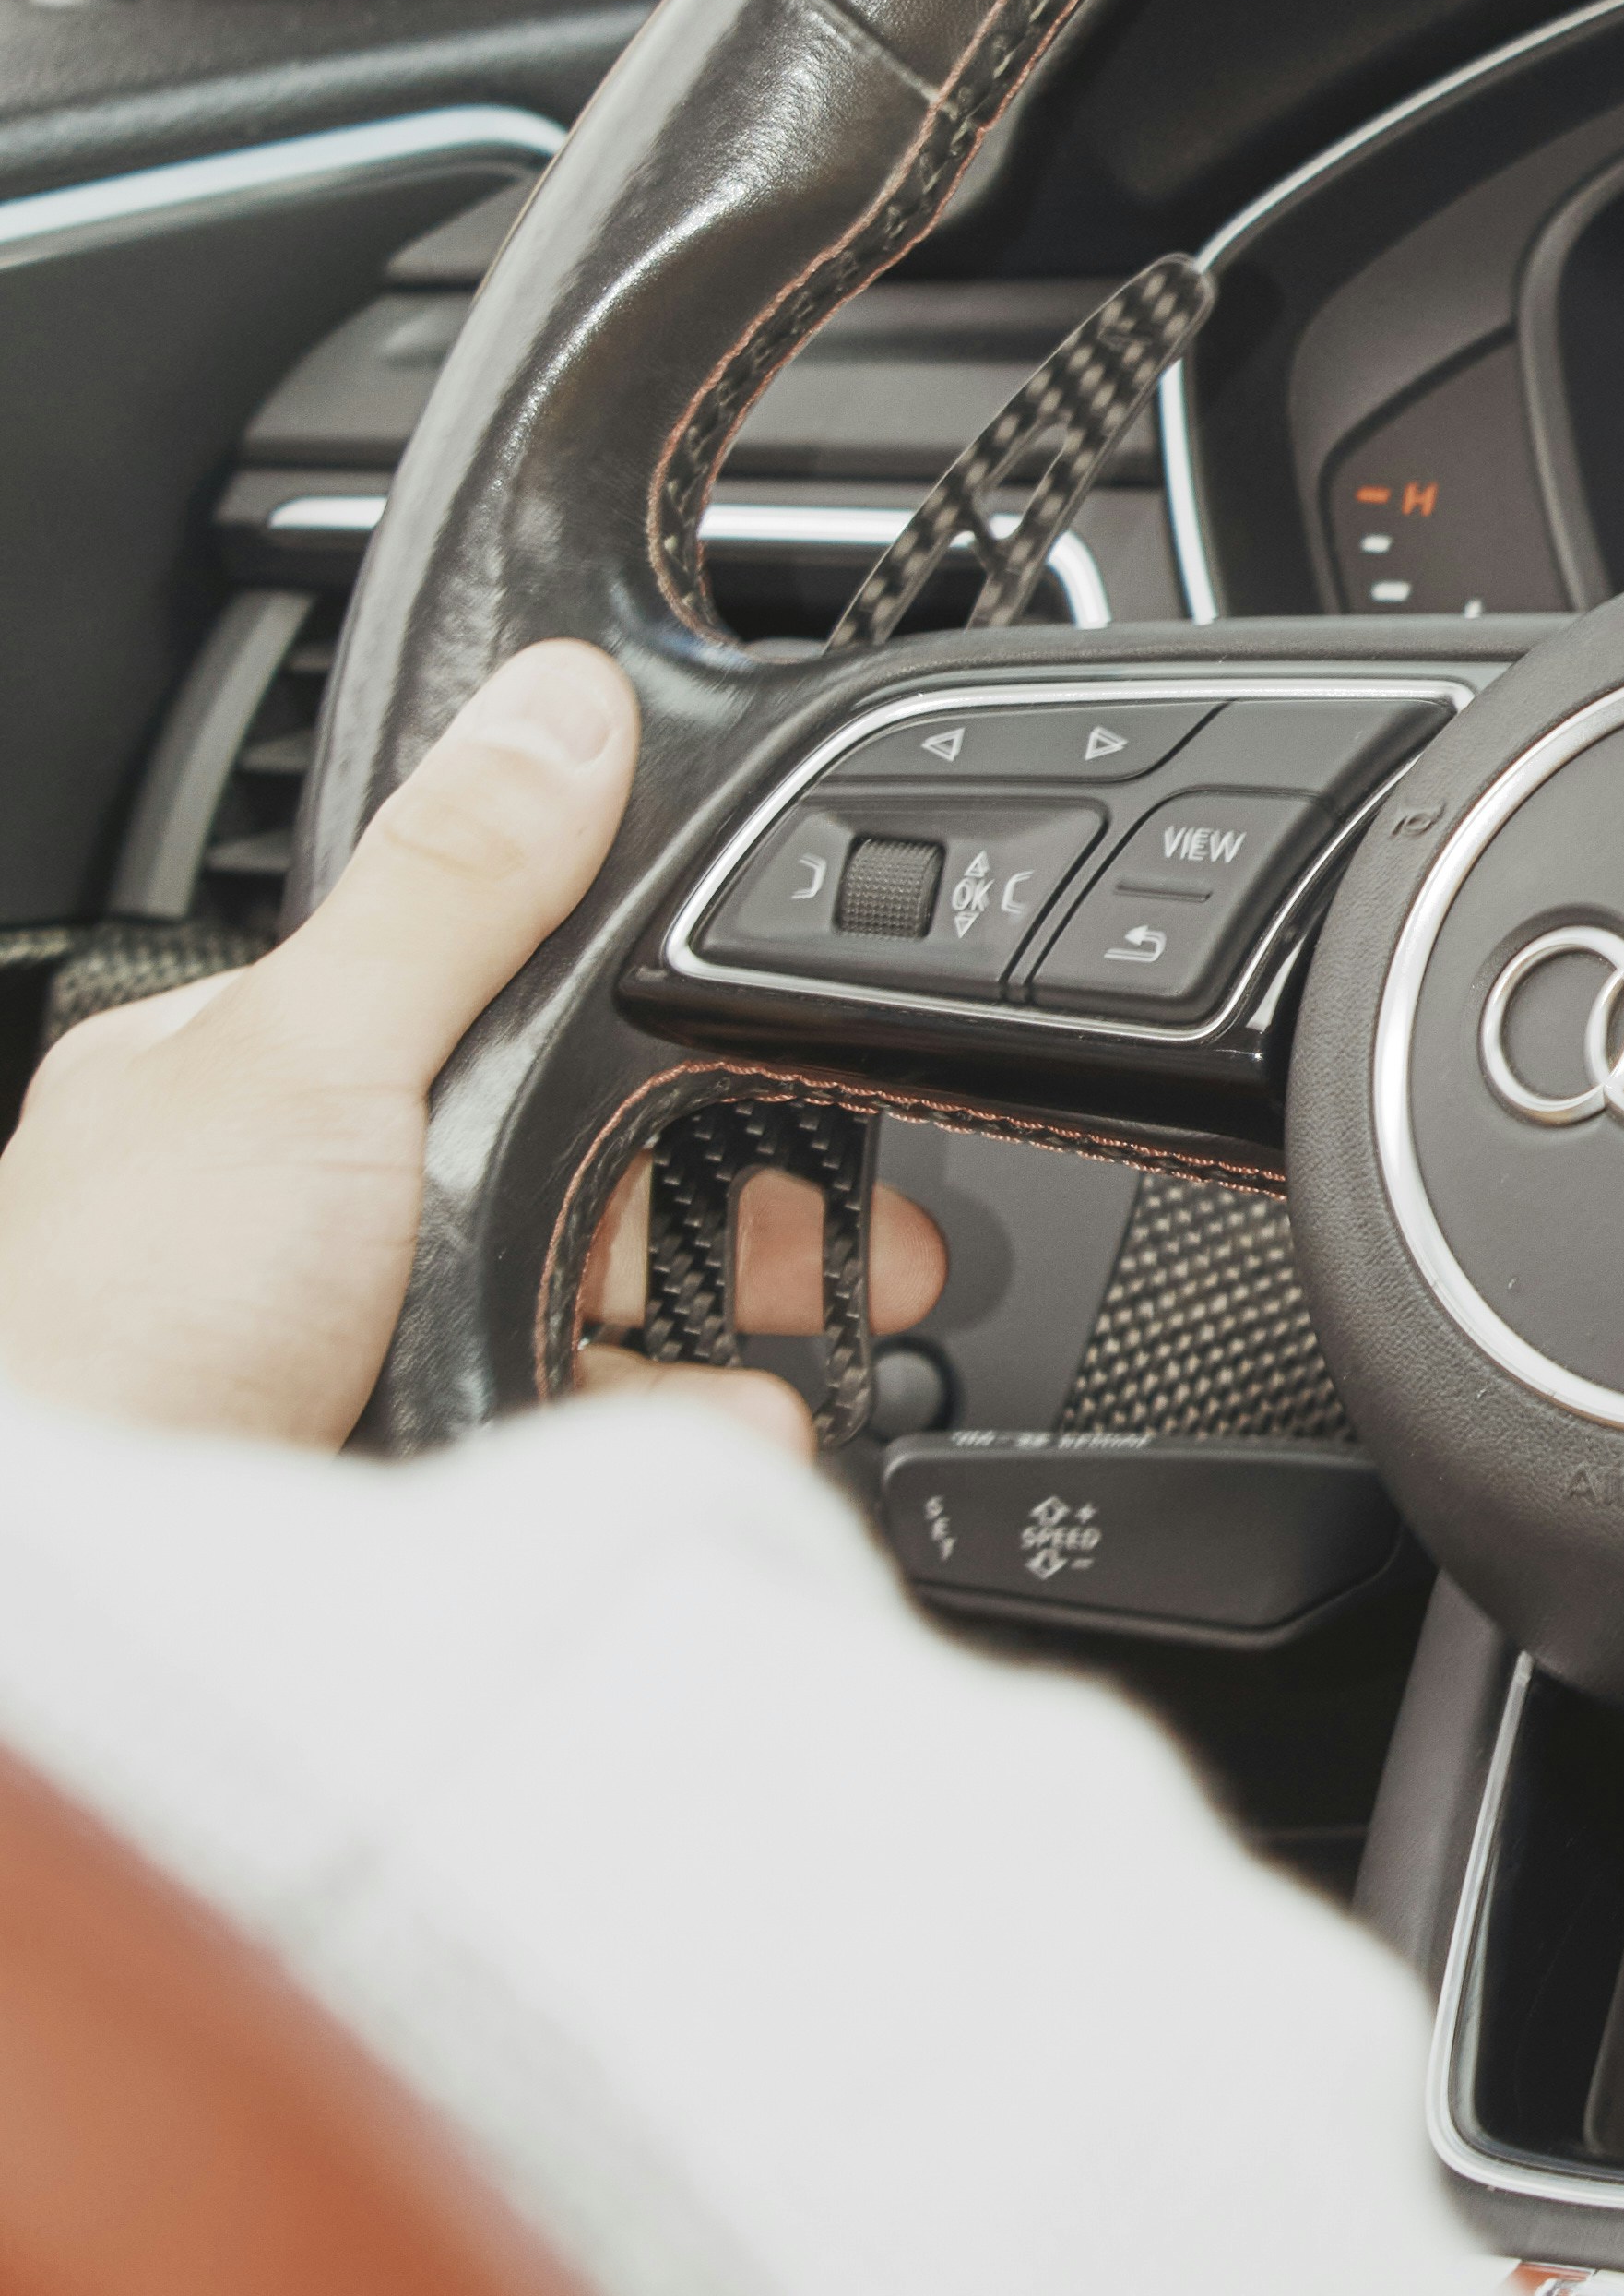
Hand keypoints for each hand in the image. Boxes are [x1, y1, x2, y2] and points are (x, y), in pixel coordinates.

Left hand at [0, 639, 941, 1449]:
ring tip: (825, 1336)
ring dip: (731, 1326)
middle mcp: (317, 1212)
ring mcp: (369, 1350)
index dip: (653, 1016)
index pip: (499, 1001)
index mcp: (266, 1075)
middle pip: (583, 1168)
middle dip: (740, 1194)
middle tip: (871, 1222)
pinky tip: (738, 1429)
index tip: (786, 1037)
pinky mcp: (420, 1473)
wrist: (81, 1589)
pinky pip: (590, 1433)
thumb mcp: (307, 1054)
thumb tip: (559, 705)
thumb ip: (451, 890)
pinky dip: (684, 1430)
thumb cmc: (110, 1326)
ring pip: (601, 1309)